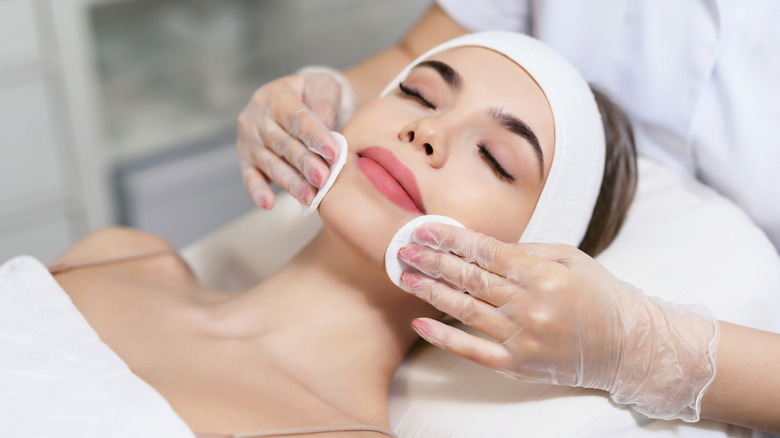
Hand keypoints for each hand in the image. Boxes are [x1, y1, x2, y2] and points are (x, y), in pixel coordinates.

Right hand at [236, 72, 343, 208]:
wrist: (295, 99)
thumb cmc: (312, 95)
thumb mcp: (323, 86)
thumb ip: (324, 102)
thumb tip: (326, 127)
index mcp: (276, 96)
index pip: (296, 118)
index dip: (315, 136)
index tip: (333, 153)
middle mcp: (257, 118)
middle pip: (283, 144)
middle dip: (305, 164)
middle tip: (324, 179)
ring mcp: (250, 141)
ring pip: (271, 164)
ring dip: (291, 182)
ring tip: (310, 197)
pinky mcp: (246, 160)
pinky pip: (250, 178)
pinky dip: (258, 192)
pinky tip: (268, 204)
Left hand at [396, 223, 717, 420]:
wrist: (628, 345)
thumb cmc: (599, 295)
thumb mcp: (569, 258)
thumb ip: (526, 250)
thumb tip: (482, 245)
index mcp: (542, 274)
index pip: (484, 252)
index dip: (451, 239)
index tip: (425, 230)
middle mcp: (529, 305)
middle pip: (469, 279)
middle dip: (433, 261)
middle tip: (404, 249)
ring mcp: (521, 337)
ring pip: (465, 310)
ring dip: (431, 291)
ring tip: (406, 276)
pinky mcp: (517, 364)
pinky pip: (472, 350)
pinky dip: (444, 336)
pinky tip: (421, 322)